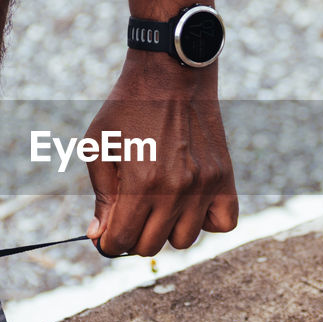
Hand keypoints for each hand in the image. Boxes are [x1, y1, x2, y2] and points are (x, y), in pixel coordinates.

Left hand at [85, 52, 237, 256]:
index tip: (107, 234)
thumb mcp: (99, 146)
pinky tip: (190, 205)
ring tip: (159, 207)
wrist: (172, 74)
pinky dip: (206, 222)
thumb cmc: (127, 108)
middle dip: (133, 237)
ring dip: (167, 230)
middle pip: (150, 247)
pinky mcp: (224, 177)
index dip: (108, 243)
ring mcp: (204, 186)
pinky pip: (223, 224)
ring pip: (185, 241)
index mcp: (141, 183)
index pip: (121, 242)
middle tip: (130, 216)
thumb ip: (101, 195)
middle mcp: (175, 190)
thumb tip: (98, 235)